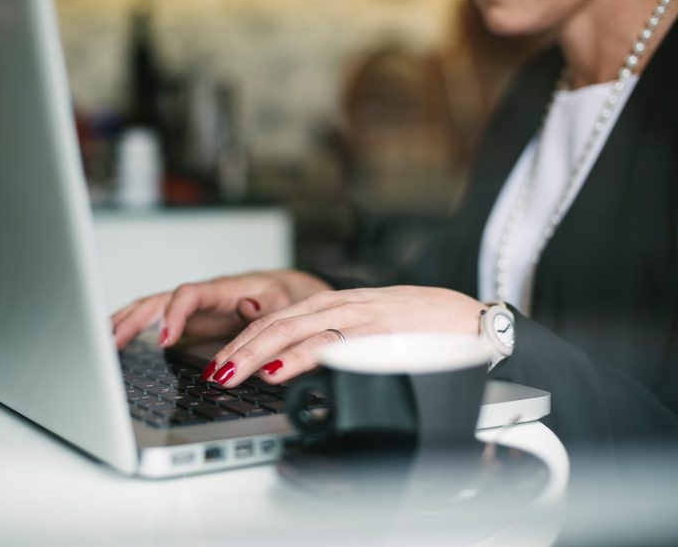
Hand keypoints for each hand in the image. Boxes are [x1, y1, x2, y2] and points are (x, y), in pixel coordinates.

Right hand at [111, 270, 331, 350]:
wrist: (283, 293)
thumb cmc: (282, 294)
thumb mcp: (282, 298)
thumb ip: (268, 303)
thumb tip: (250, 304)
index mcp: (221, 289)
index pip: (189, 295)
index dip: (174, 314)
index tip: (165, 338)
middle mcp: (200, 298)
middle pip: (158, 301)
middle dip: (133, 319)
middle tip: (111, 342)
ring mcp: (191, 310)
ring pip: (151, 310)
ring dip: (125, 323)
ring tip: (102, 342)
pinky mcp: (188, 323)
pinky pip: (155, 324)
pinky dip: (133, 329)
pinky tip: (115, 342)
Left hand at [202, 285, 485, 386]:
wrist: (465, 317)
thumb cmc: (417, 324)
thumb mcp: (366, 325)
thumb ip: (333, 339)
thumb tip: (298, 366)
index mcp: (331, 304)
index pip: (274, 319)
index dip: (241, 340)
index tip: (218, 362)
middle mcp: (336, 305)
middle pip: (273, 323)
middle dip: (237, 349)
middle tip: (212, 373)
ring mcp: (353, 317)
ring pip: (291, 331)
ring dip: (255, 354)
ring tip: (230, 373)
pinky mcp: (373, 332)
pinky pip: (328, 344)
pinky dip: (297, 357)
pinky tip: (277, 370)